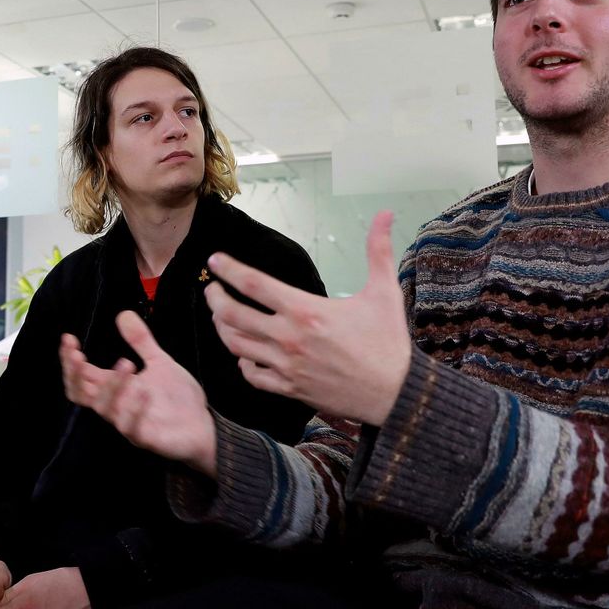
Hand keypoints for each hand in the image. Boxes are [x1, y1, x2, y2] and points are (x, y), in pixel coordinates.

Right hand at [60, 315, 216, 476]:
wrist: (202, 426)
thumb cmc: (177, 398)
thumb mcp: (159, 362)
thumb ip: (141, 341)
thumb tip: (124, 314)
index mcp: (116, 387)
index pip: (82, 375)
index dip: (70, 359)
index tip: (69, 338)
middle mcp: (116, 405)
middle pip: (80, 394)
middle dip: (74, 374)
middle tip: (78, 355)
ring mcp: (128, 423)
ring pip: (104, 407)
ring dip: (112, 385)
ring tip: (127, 363)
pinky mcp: (145, 437)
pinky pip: (130, 427)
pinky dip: (133, 409)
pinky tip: (144, 392)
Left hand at [206, 210, 410, 424]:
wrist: (396, 393)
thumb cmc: (389, 342)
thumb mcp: (384, 291)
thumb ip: (378, 250)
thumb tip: (386, 214)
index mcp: (305, 310)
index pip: (253, 284)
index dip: (228, 269)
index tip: (214, 261)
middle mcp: (289, 337)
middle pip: (232, 315)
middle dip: (214, 298)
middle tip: (211, 289)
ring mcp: (286, 365)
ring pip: (236, 346)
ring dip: (223, 328)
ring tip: (221, 317)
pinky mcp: (290, 389)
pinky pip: (252, 375)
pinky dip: (243, 362)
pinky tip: (245, 354)